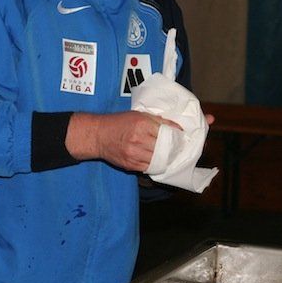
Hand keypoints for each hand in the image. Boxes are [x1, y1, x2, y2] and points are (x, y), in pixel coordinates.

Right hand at [65, 111, 180, 171]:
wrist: (98, 135)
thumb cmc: (119, 122)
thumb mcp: (138, 115)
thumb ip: (157, 121)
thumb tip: (177, 128)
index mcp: (142, 123)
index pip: (167, 131)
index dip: (177, 136)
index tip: (183, 138)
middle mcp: (138, 139)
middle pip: (165, 147)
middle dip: (174, 148)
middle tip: (180, 149)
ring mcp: (134, 153)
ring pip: (159, 159)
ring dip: (166, 159)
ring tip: (170, 156)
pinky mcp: (130, 164)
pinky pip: (149, 168)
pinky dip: (155, 165)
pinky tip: (158, 161)